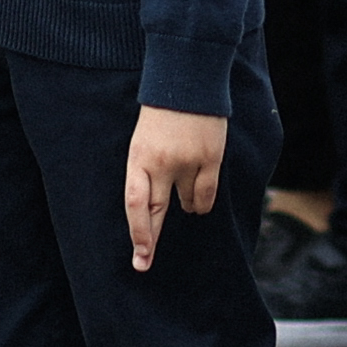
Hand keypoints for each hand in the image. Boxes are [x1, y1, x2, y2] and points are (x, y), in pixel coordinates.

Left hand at [122, 103, 228, 271]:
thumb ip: (146, 172)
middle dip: (148, 241)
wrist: (186, 82)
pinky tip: (198, 204)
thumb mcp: (142, 142)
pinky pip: (207, 193)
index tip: (138, 255)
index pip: (134, 203)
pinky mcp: (211, 158)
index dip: (137, 232)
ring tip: (182, 189)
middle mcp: (161, 163)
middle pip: (156, 212)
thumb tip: (152, 206)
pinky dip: (202, 202)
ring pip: (187, 204)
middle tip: (143, 264)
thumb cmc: (160, 115)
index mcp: (138, 157)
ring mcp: (188, 162)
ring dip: (184, 206)